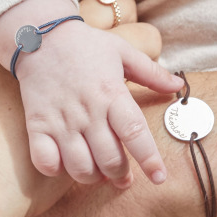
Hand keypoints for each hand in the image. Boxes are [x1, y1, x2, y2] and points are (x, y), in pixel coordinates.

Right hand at [18, 21, 182, 188]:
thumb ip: (151, 73)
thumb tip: (179, 85)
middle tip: (123, 177)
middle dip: (120, 175)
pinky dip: (56, 170)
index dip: (149, 160)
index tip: (159, 177)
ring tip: (97, 173)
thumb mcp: (122, 52)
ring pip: (79, 167)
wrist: (39, 39)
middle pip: (109, 159)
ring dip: (91, 177)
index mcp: (111, 94)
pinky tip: (64, 163)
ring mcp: (60, 121)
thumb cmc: (85, 46)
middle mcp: (87, 111)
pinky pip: (45, 161)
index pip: (135, 133)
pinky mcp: (37, 125)